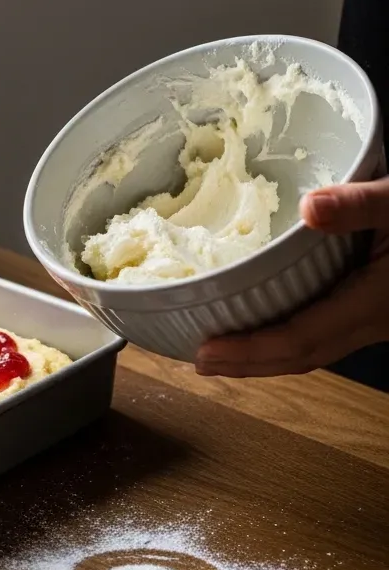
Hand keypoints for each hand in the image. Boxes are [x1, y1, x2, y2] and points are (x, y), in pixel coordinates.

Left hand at [195, 176, 388, 376]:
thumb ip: (365, 204)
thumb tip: (310, 207)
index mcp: (376, 302)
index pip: (300, 340)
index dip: (249, 352)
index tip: (203, 352)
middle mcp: (376, 320)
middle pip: (301, 357)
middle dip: (247, 364)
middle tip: (198, 362)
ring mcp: (380, 318)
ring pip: (315, 350)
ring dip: (265, 356)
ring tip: (221, 349)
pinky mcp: (380, 307)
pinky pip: (327, 334)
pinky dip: (289, 336)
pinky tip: (268, 321)